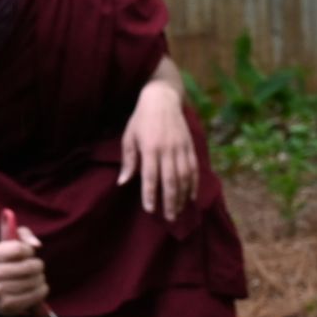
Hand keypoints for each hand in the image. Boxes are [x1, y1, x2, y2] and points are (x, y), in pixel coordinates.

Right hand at [0, 211, 48, 315]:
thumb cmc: (5, 263)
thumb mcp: (9, 243)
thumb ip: (24, 235)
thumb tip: (36, 245)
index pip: (18, 248)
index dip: (29, 250)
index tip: (29, 253)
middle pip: (28, 266)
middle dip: (38, 265)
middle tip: (37, 267)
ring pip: (33, 281)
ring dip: (40, 278)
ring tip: (38, 278)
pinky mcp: (7, 306)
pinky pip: (33, 297)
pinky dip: (41, 291)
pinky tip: (40, 288)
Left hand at [118, 84, 197, 220]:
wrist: (162, 98)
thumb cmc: (141, 119)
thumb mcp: (129, 137)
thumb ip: (128, 161)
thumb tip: (122, 183)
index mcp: (150, 148)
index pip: (151, 176)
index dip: (151, 194)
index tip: (150, 210)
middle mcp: (167, 149)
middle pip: (171, 180)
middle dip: (170, 201)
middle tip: (170, 218)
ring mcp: (181, 148)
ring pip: (184, 176)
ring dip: (182, 196)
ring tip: (179, 211)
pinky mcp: (190, 146)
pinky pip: (194, 168)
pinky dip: (194, 184)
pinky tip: (191, 196)